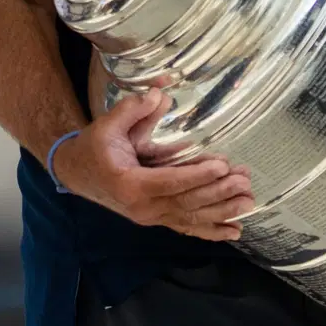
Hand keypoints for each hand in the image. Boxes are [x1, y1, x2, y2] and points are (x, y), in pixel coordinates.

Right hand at [51, 88, 253, 241]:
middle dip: (218, 193)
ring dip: (222, 212)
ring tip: (249, 203)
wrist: (76, 172)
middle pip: (186, 203)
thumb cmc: (94, 147)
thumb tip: (159, 93)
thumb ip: (133, 109)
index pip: (170, 182)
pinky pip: (186, 228)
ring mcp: (150, 217)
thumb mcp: (108, 124)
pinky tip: (234, 232)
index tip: (223, 165)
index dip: (197, 175)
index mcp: (130, 184)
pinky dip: (211, 231)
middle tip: (244, 181)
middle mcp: (142, 207)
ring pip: (191, 218)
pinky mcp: (156, 219)